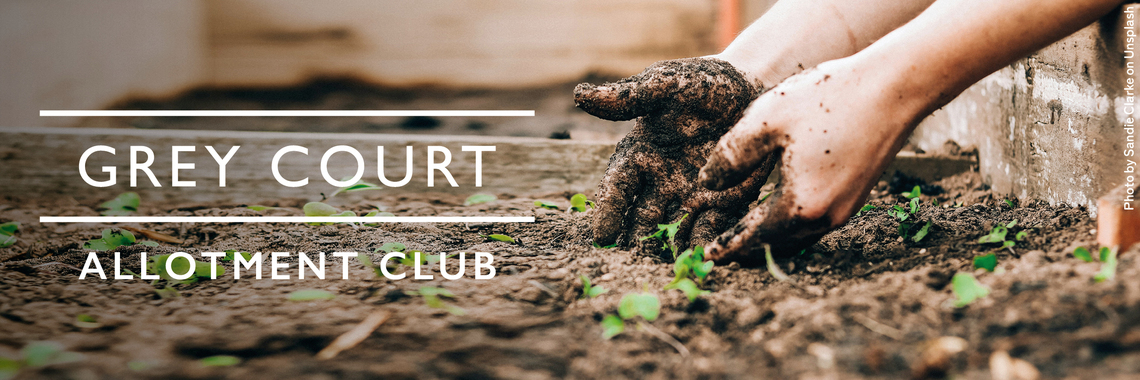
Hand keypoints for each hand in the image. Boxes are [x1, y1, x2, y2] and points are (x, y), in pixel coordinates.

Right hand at [574, 57, 775, 255]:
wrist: (751, 86)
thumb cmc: (701, 83)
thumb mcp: (665, 84)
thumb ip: (628, 96)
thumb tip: (580, 94)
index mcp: (640, 155)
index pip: (618, 187)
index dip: (609, 210)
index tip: (602, 235)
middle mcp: (661, 181)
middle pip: (643, 217)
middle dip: (637, 240)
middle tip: (632, 263)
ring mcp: (691, 195)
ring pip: (674, 229)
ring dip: (669, 249)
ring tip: (667, 268)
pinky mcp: (723, 201)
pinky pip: (712, 227)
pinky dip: (705, 243)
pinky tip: (703, 259)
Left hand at [697, 57, 928, 262]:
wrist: (894, 88)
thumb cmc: (828, 99)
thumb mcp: (766, 121)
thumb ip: (731, 156)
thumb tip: (707, 182)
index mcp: (800, 205)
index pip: (754, 238)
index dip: (727, 247)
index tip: (707, 257)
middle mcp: (826, 217)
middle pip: (777, 244)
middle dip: (747, 248)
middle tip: (721, 250)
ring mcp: (845, 209)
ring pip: (798, 236)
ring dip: (770, 237)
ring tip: (745, 232)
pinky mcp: (856, 196)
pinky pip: (815, 222)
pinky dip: (791, 223)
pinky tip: (780, 209)